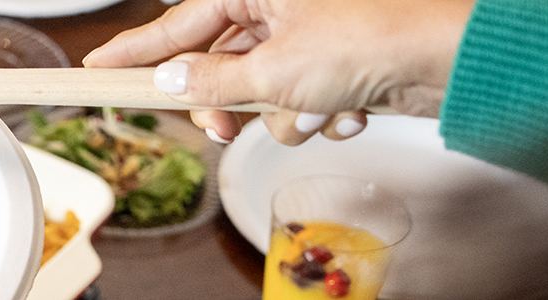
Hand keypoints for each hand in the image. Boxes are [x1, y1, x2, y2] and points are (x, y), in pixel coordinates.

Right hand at [83, 0, 471, 144]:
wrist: (448, 60)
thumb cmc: (370, 39)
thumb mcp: (273, 69)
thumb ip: (212, 81)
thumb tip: (170, 81)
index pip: (176, 23)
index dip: (135, 50)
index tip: (99, 66)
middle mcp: (277, 7)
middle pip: (218, 64)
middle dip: (226, 104)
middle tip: (221, 128)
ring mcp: (306, 36)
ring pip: (260, 92)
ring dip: (285, 114)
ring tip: (314, 111)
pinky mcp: (333, 66)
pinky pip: (300, 102)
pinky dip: (320, 114)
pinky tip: (347, 109)